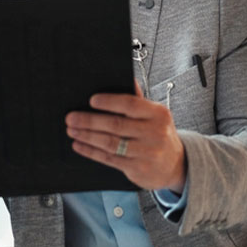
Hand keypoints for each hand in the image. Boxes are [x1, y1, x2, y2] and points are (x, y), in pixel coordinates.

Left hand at [66, 81, 186, 192]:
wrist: (175, 165)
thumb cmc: (158, 134)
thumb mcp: (155, 115)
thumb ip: (138, 100)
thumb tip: (126, 78)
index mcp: (158, 114)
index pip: (131, 104)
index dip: (110, 102)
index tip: (91, 100)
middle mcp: (154, 133)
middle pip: (116, 125)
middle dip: (90, 120)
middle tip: (71, 117)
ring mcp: (147, 152)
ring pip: (110, 143)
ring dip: (87, 136)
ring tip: (72, 130)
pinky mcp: (138, 169)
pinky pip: (109, 158)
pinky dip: (91, 151)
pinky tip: (79, 145)